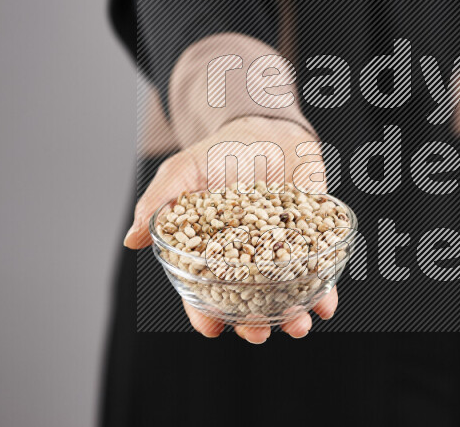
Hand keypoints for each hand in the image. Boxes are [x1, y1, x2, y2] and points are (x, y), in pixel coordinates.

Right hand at [123, 115, 336, 342]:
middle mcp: (251, 256)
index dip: (207, 313)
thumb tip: (133, 239)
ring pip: (288, 293)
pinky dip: (326, 289)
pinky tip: (327, 305)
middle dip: (254, 324)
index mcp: (216, 250)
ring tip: (299, 325)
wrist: (267, 126)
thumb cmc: (222, 150)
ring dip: (293, 315)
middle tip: (258, 334)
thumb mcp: (186, 170)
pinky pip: (321, 269)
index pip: (208, 291)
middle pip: (250, 302)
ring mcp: (284, 248)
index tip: (212, 328)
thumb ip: (162, 202)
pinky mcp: (316, 235)